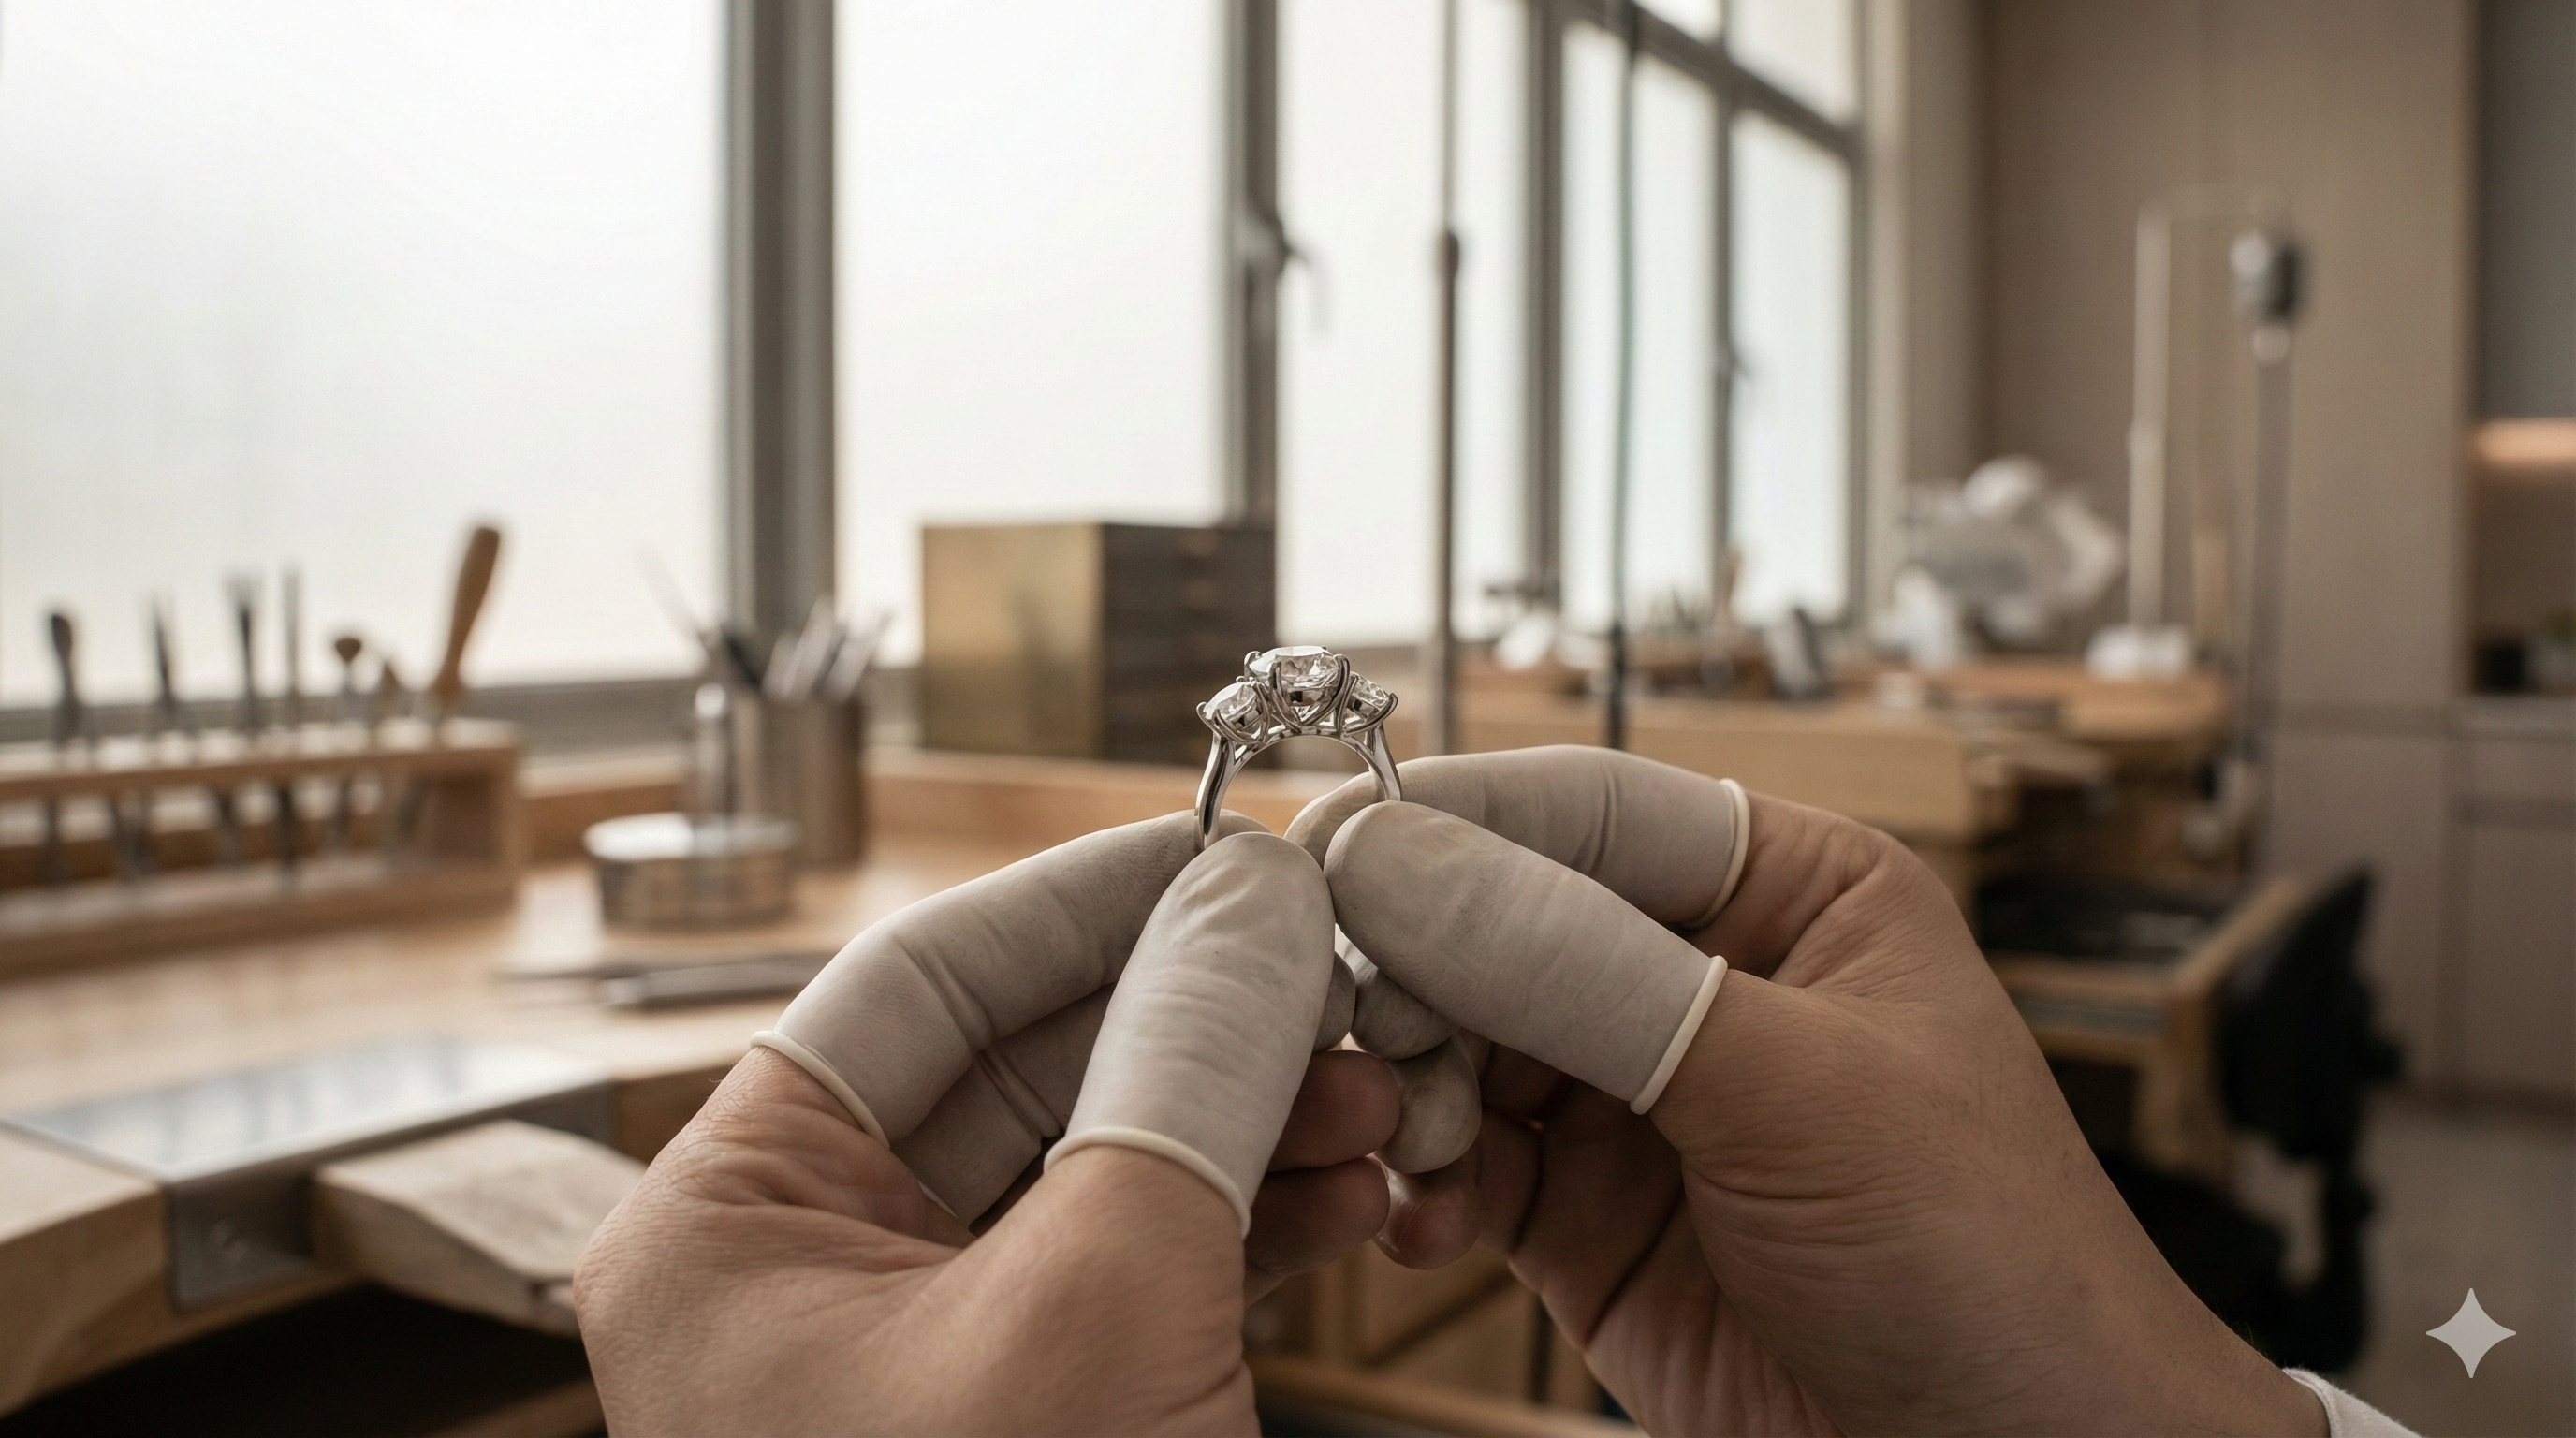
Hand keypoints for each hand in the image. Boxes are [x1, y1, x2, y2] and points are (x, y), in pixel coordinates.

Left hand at [576, 819, 1397, 1435]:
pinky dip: (1242, 1222)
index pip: (917, 980)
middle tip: (1335, 975)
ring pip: (1094, 1157)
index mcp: (726, 1229)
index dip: (1091, 895)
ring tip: (1371, 1102)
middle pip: (1020, 1059)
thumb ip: (1180, 1079)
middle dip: (1199, 1015)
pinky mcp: (1018, 1406)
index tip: (1235, 849)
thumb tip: (1255, 901)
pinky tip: (1346, 1198)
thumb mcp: (1095, 1310)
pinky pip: (1128, 1261)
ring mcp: (914, 1348)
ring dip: (1243, 1117)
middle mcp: (800, 1271)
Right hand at [1292, 747, 2321, 1437]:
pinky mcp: (1585, 1224)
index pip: (1589, 811)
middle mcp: (1698, 983)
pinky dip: (1427, 1191)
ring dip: (1413, 1090)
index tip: (1335, 843)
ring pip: (1458, 1048)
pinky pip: (1462, 1172)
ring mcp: (1635, 1106)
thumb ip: (1587, 972)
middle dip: (1418, 974)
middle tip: (1364, 1027)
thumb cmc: (1992, 1260)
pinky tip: (1429, 1226)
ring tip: (1413, 1143)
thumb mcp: (1791, 1085)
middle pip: (1495, 924)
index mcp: (1788, 894)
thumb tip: (1407, 863)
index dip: (1455, 818)